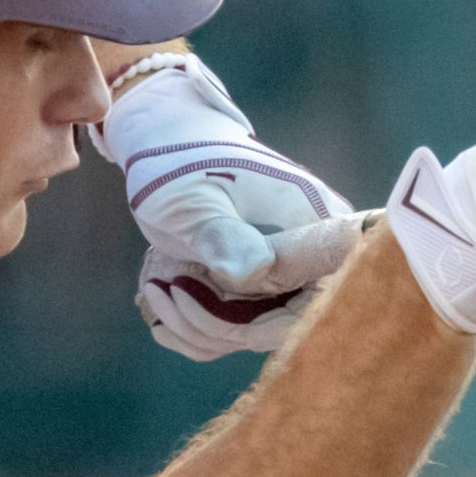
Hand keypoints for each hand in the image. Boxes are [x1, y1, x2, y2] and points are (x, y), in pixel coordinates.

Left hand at [97, 54, 356, 358]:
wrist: (167, 141)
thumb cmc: (179, 163)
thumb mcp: (193, 201)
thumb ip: (224, 236)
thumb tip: (254, 271)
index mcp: (319, 226)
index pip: (312, 307)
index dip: (250, 323)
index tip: (190, 291)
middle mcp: (320, 255)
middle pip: (281, 328)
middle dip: (213, 325)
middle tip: (163, 290)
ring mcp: (294, 274)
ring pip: (255, 335)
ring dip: (197, 326)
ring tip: (155, 287)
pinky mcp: (267, 286)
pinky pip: (240, 330)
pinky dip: (198, 327)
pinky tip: (163, 306)